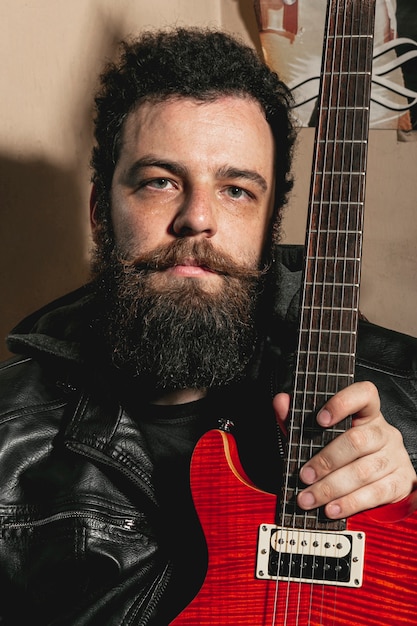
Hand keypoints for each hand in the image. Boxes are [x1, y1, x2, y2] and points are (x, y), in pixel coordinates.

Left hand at [273, 381, 416, 518]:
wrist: (382, 478)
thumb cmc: (346, 451)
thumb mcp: (321, 433)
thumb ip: (299, 418)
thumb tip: (281, 402)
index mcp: (366, 412)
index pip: (363, 394)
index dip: (342, 403)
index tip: (319, 419)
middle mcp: (383, 431)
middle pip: (357, 441)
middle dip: (326, 461)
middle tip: (304, 475)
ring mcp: (394, 456)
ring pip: (363, 471)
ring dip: (331, 488)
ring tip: (309, 497)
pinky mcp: (400, 482)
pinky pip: (375, 494)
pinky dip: (349, 503)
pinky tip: (331, 508)